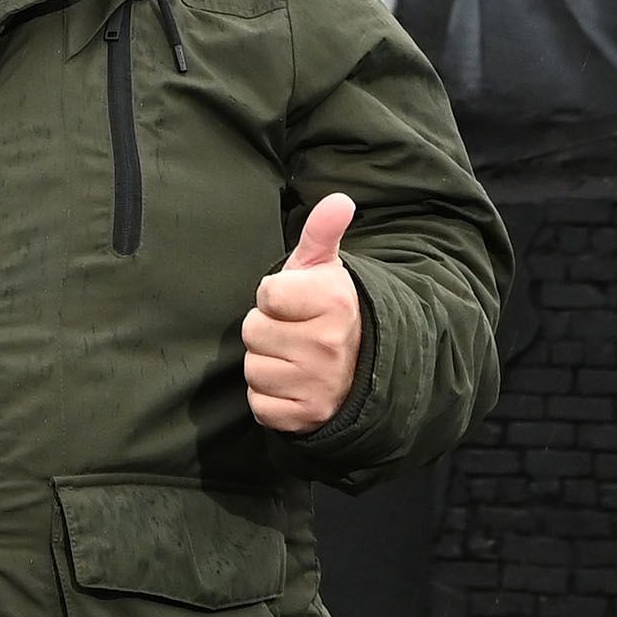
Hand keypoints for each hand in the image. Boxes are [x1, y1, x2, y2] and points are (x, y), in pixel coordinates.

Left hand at [242, 194, 364, 434]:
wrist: (364, 368)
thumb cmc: (330, 310)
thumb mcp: (326, 268)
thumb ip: (323, 231)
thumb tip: (340, 200)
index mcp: (333, 302)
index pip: (266, 294)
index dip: (274, 296)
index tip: (295, 302)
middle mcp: (328, 345)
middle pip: (253, 332)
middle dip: (268, 330)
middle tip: (295, 332)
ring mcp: (319, 384)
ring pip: (253, 369)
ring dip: (266, 364)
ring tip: (295, 358)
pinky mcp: (307, 416)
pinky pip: (259, 404)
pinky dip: (270, 397)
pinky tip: (293, 385)